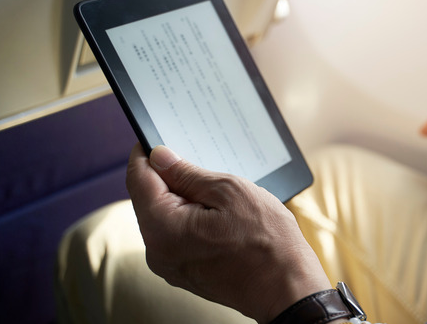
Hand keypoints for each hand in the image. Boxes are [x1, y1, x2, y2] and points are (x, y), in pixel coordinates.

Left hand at [125, 144, 331, 323]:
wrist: (287, 288)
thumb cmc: (267, 242)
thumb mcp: (230, 191)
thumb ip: (188, 173)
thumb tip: (159, 156)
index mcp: (163, 229)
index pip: (139, 179)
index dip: (146, 153)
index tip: (158, 138)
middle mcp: (158, 252)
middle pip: (149, 198)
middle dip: (170, 176)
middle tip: (201, 160)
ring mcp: (170, 265)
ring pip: (164, 216)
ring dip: (184, 197)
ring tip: (218, 190)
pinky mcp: (185, 272)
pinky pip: (177, 234)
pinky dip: (191, 217)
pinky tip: (219, 212)